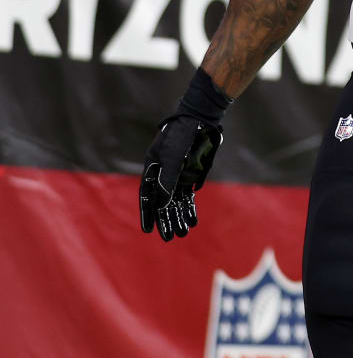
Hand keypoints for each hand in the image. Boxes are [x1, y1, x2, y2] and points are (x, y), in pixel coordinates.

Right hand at [140, 113, 223, 240]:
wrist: (200, 120)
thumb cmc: (182, 136)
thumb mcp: (172, 157)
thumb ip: (168, 180)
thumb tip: (163, 204)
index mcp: (152, 170)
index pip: (147, 197)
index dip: (147, 214)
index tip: (148, 230)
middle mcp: (163, 175)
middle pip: (162, 202)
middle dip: (165, 220)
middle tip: (169, 238)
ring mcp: (177, 175)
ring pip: (176, 201)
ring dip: (179, 216)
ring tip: (183, 232)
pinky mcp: (190, 174)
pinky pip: (188, 195)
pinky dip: (190, 207)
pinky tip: (192, 220)